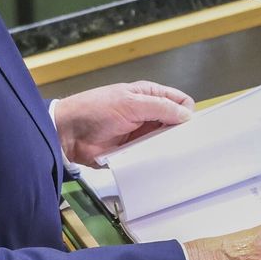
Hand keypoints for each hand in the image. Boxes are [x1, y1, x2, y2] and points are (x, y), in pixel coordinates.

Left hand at [53, 81, 194, 165]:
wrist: (69, 133)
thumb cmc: (97, 110)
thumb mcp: (130, 103)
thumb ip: (160, 107)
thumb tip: (187, 115)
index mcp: (149, 94)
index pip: (180, 100)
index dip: (187, 112)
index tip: (191, 128)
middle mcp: (148, 112)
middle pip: (176, 122)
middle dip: (182, 132)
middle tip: (188, 145)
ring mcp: (142, 132)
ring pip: (166, 140)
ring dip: (170, 147)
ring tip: (178, 157)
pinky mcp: (135, 150)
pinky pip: (153, 154)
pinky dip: (158, 158)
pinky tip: (164, 164)